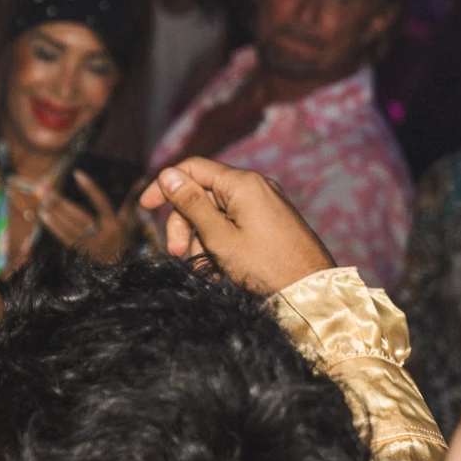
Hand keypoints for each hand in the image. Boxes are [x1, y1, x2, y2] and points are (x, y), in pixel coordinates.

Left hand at [32, 172, 130, 263]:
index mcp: (114, 224)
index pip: (100, 201)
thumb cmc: (124, 241)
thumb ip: (130, 201)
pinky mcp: (80, 253)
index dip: (89, 187)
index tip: (77, 173)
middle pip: (78, 214)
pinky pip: (64, 237)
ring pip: (68, 225)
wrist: (120, 271)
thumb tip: (142, 180)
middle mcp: (102, 234)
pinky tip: (44, 216)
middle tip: (48, 190)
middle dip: (62, 202)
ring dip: (54, 212)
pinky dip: (53, 226)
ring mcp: (90, 245)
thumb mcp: (129, 222)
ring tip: (42, 201)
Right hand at [138, 156, 333, 295]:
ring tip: (205, 267)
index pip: (192, 168)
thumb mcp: (219, 238)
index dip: (165, 185)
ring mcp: (266, 204)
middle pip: (203, 193)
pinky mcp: (271, 222)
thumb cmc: (266, 267)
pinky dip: (220, 240)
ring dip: (201, 236)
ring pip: (217, 211)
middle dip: (184, 221)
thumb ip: (191, 204)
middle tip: (176, 252)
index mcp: (243, 184)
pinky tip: (220, 266)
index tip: (146, 208)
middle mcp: (256, 187)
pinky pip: (234, 223)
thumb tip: (168, 175)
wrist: (313, 292)